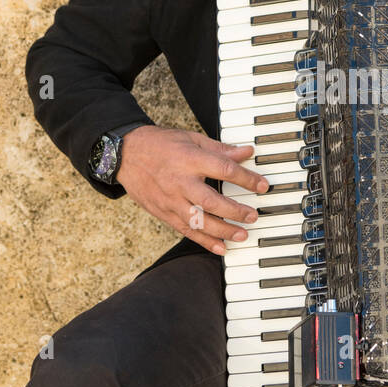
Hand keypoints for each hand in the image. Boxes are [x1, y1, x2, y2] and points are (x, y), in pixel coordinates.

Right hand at [116, 126, 267, 255]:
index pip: (224, 170)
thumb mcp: (191, 138)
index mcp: (190, 159)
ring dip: (223, 231)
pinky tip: (221, 248)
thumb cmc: (160, 144)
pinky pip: (186, 231)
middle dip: (235, 211)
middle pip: (212, 201)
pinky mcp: (164, 213)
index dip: (247, 179)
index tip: (263, 185)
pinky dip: (204, 242)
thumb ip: (220, 149)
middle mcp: (180, 182)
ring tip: (242, 235)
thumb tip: (246, 153)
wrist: (125, 154)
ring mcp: (171, 200)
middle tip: (253, 216)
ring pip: (199, 221)